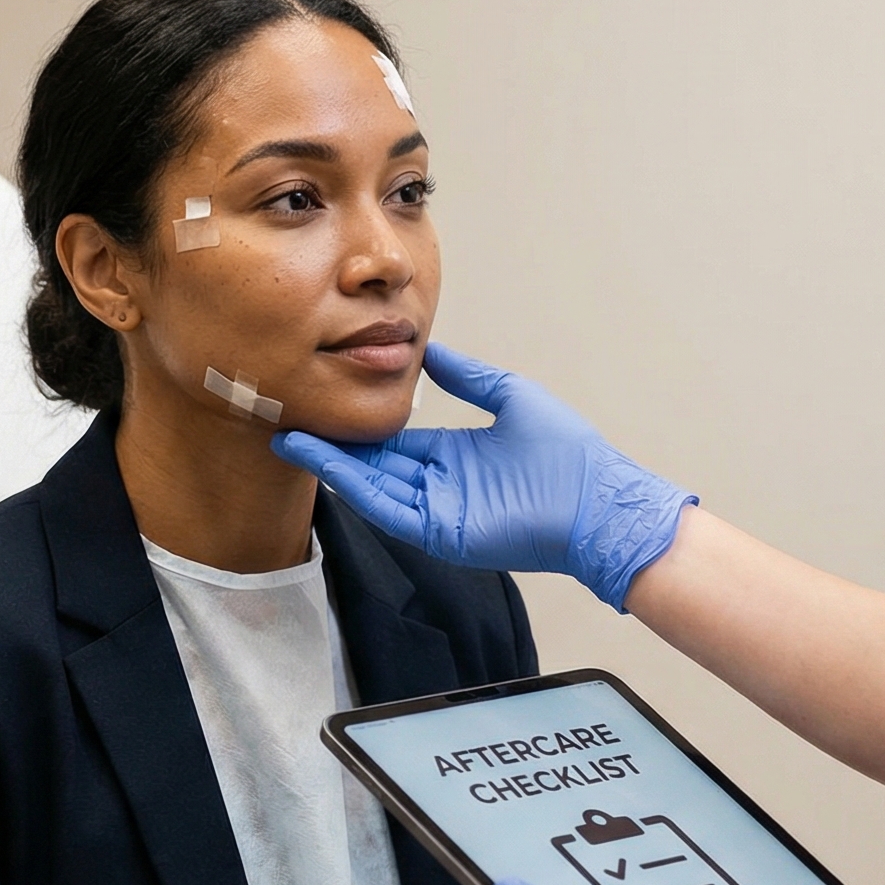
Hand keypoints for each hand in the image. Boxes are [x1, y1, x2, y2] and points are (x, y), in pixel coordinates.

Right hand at [271, 344, 695, 610]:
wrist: (597, 503)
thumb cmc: (568, 454)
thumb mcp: (510, 397)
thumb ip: (468, 377)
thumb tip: (432, 352)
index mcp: (453, 456)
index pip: (392, 441)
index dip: (357, 424)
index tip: (322, 403)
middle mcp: (437, 485)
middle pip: (372, 463)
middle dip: (330, 444)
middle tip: (287, 419)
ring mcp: (434, 511)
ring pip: (370, 485)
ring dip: (330, 464)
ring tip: (291, 437)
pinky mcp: (438, 533)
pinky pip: (387, 508)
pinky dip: (354, 487)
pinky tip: (327, 464)